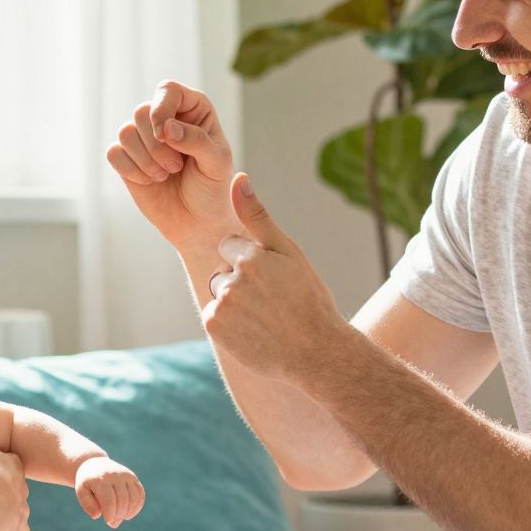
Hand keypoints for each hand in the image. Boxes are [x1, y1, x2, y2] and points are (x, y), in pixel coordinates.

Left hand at [75, 457, 145, 527]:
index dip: (110, 515)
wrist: (96, 464)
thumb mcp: (81, 491)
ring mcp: (126, 476)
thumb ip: (87, 504)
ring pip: (134, 498)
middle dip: (119, 516)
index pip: (109, 501)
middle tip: (113, 523)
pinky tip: (129, 513)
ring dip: (129, 512)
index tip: (108, 521)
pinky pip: (140, 494)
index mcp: (101, 479)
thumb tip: (97, 516)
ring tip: (121, 518)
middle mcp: (116, 475)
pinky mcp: (133, 478)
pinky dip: (137, 506)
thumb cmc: (88, 482)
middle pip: (123, 501)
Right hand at [105, 80, 241, 251]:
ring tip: (164, 175)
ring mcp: (145, 139)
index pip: (168, 90)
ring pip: (125, 132)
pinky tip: (149, 181)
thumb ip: (196, 140)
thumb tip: (166, 127)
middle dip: (156, 145)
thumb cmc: (214, 188)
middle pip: (142, 112)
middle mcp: (166, 118)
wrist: (199, 222)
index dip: (162, 109)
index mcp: (193, 110)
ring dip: (144, 159)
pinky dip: (131, 170)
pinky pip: (114, 153)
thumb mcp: (216, 163)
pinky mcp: (128, 159)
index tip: (165, 135)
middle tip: (176, 167)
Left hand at [202, 173, 346, 383]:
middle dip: (239, 281)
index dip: (252, 261)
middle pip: (222, 270)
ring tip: (262, 317)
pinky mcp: (214, 328)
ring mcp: (221, 305)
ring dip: (233, 303)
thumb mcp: (289, 252)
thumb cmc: (308, 299)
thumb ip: (258, 216)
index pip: (232, 246)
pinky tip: (252, 332)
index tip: (272, 279)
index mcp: (250, 256)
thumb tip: (238, 178)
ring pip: (218, 293)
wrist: (316, 352)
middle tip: (270, 302)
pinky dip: (228, 325)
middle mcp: (230, 279)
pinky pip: (214, 317)